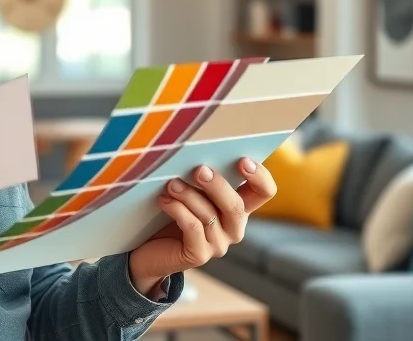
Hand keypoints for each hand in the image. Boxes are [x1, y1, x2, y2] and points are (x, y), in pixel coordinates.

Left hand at [127, 157, 276, 295]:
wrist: (148, 248)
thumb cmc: (171, 213)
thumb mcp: (191, 191)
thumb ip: (201, 178)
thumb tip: (199, 157)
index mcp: (238, 208)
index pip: (264, 192)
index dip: (260, 177)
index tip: (243, 160)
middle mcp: (233, 228)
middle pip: (236, 206)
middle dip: (217, 185)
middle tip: (199, 170)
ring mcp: (218, 244)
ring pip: (209, 215)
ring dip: (189, 195)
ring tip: (171, 183)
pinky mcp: (198, 255)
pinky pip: (193, 228)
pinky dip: (178, 210)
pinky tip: (164, 200)